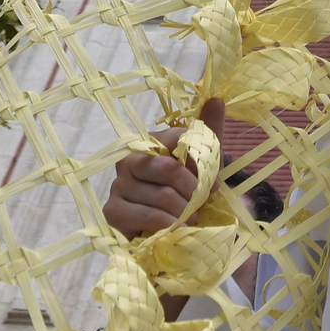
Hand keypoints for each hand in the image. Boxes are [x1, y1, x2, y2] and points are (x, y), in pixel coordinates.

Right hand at [102, 99, 225, 237]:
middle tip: (203, 202)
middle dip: (193, 189)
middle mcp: (129, 159)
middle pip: (168, 169)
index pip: (177, 139)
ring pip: (160, 195)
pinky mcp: (113, 211)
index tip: (214, 181)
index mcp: (150, 142)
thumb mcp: (203, 163)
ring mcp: (118, 185)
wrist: (171, 230)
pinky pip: (146, 216)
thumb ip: (210, 131)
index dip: (200, 162)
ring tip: (192, 217)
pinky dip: (168, 223)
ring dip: (184, 210)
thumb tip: (216, 100)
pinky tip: (177, 227)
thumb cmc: (185, 191)